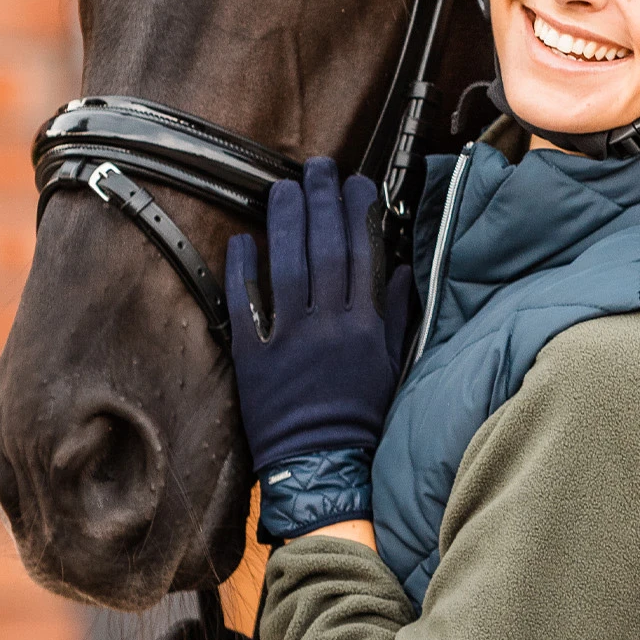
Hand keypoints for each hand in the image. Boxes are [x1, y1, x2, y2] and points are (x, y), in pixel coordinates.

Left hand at [225, 158, 414, 475]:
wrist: (323, 471)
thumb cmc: (361, 421)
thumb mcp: (392, 367)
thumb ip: (395, 316)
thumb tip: (397, 270)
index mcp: (365, 326)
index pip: (365, 254)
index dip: (360, 213)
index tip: (356, 182)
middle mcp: (330, 325)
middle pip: (327, 249)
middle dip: (322, 203)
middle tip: (316, 168)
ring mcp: (291, 340)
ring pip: (289, 267)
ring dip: (286, 223)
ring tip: (283, 188)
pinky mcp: (255, 359)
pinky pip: (246, 307)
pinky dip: (243, 272)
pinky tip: (242, 240)